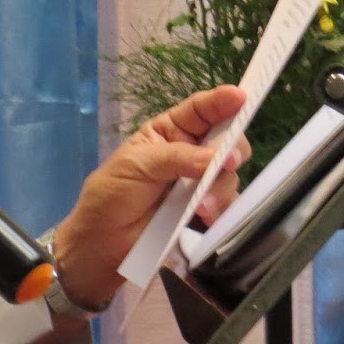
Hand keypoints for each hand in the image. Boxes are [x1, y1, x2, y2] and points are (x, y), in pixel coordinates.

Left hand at [50, 85, 248, 310]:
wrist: (102, 246)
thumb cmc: (110, 196)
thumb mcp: (136, 166)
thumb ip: (177, 158)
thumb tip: (216, 157)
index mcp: (167, 133)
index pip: (199, 110)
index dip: (221, 101)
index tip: (241, 97)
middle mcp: (189, 154)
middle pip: (226, 140)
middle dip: (232, 148)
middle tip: (228, 162)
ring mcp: (198, 183)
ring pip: (229, 175)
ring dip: (221, 187)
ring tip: (202, 206)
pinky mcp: (203, 212)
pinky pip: (226, 205)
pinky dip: (222, 209)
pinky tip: (207, 216)